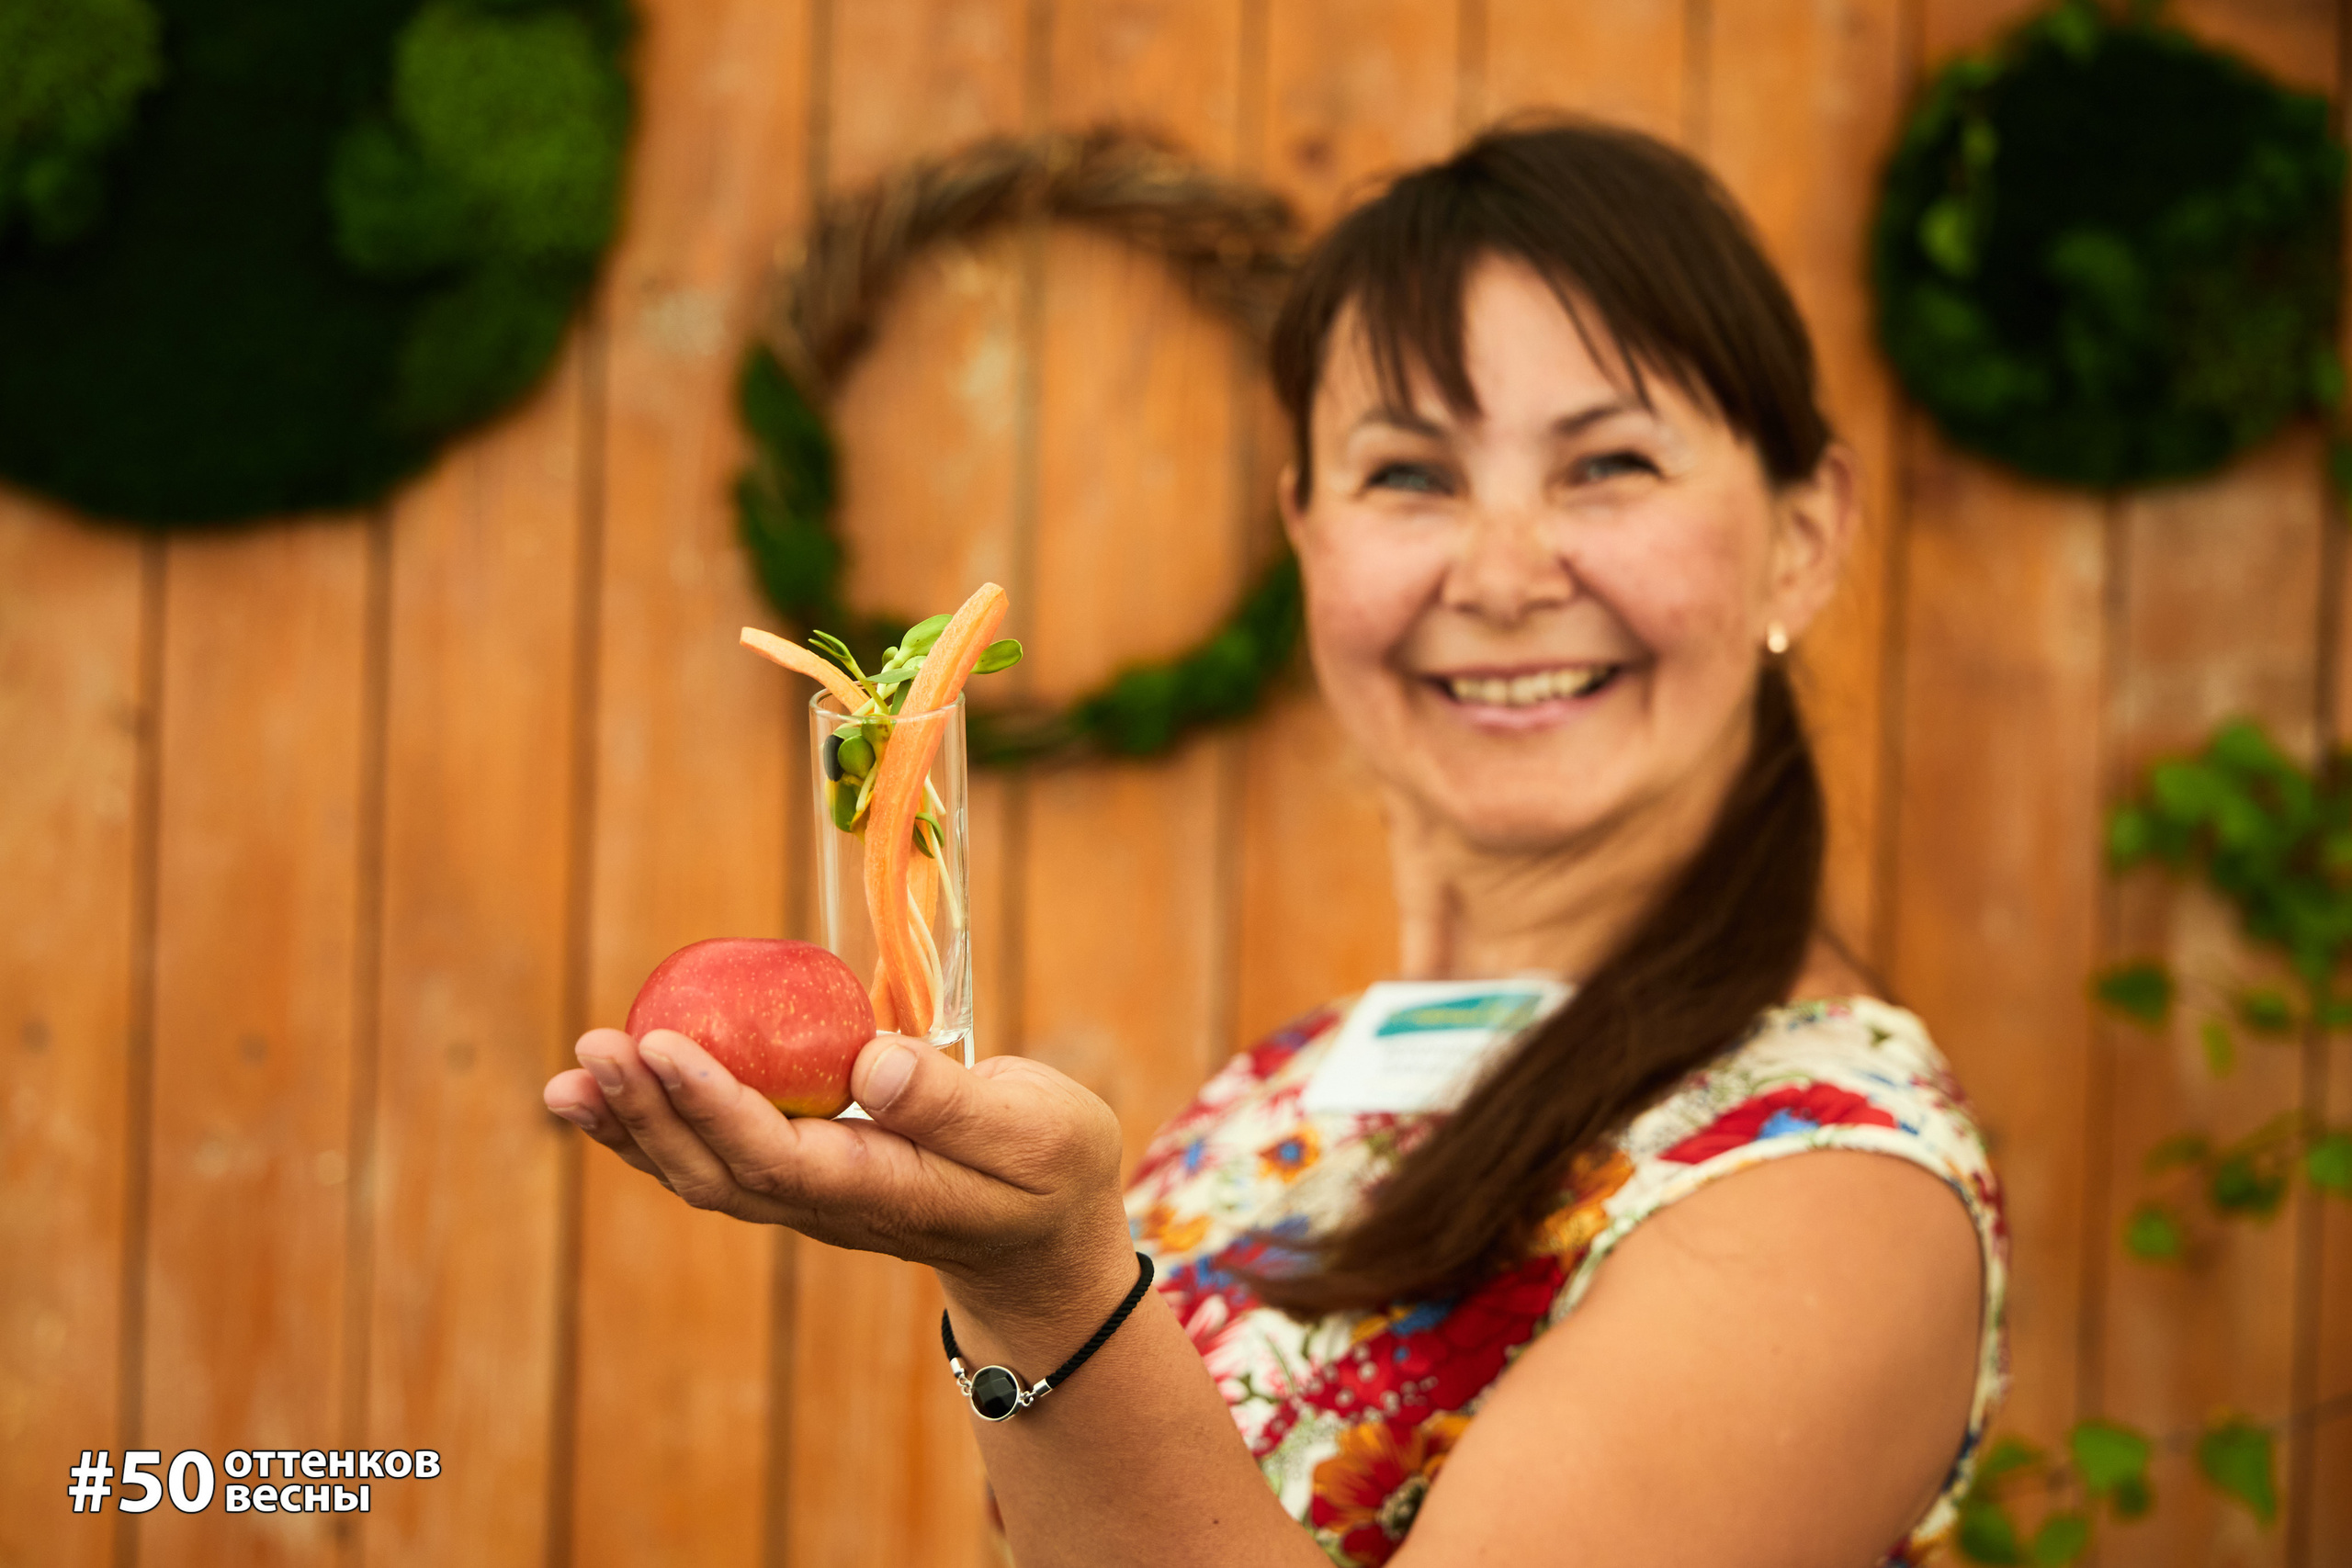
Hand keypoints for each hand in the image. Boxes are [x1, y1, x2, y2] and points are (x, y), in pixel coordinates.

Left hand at [542, 1028, 1130, 1302]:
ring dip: (632, 1125)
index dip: (711, 1102)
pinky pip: (713, 1154)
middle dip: (648, 1110)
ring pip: (700, 1171)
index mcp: (880, 1190)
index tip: (661, 1044)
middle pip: (715, 1169)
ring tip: (571, 1077)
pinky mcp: (799, 1177)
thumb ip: (952, 1100)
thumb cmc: (1050, 1172)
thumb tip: (867, 1060)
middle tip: (593, 1047)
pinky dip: (654, 1124)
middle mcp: (826, 1203)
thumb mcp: (1034, 1130)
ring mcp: (805, 1197)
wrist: (1042, 1244)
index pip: (775, 1154)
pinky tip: (611, 1091)